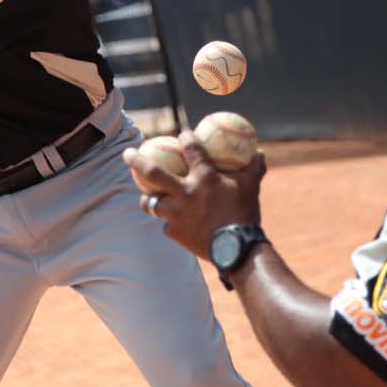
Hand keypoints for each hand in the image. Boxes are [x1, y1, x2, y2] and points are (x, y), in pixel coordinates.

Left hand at [123, 131, 266, 260]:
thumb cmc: (245, 214)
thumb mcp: (252, 187)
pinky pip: (167, 226)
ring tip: (144, 197)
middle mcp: (185, 193)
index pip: (190, 148)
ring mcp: (177, 214)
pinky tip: (171, 224)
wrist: (237, 251)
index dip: (184, 137)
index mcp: (204, 177)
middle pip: (153, 173)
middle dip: (136, 161)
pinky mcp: (175, 233)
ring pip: (152, 203)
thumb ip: (254, 167)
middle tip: (127, 153)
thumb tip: (260, 152)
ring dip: (148, 199)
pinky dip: (170, 224)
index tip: (182, 134)